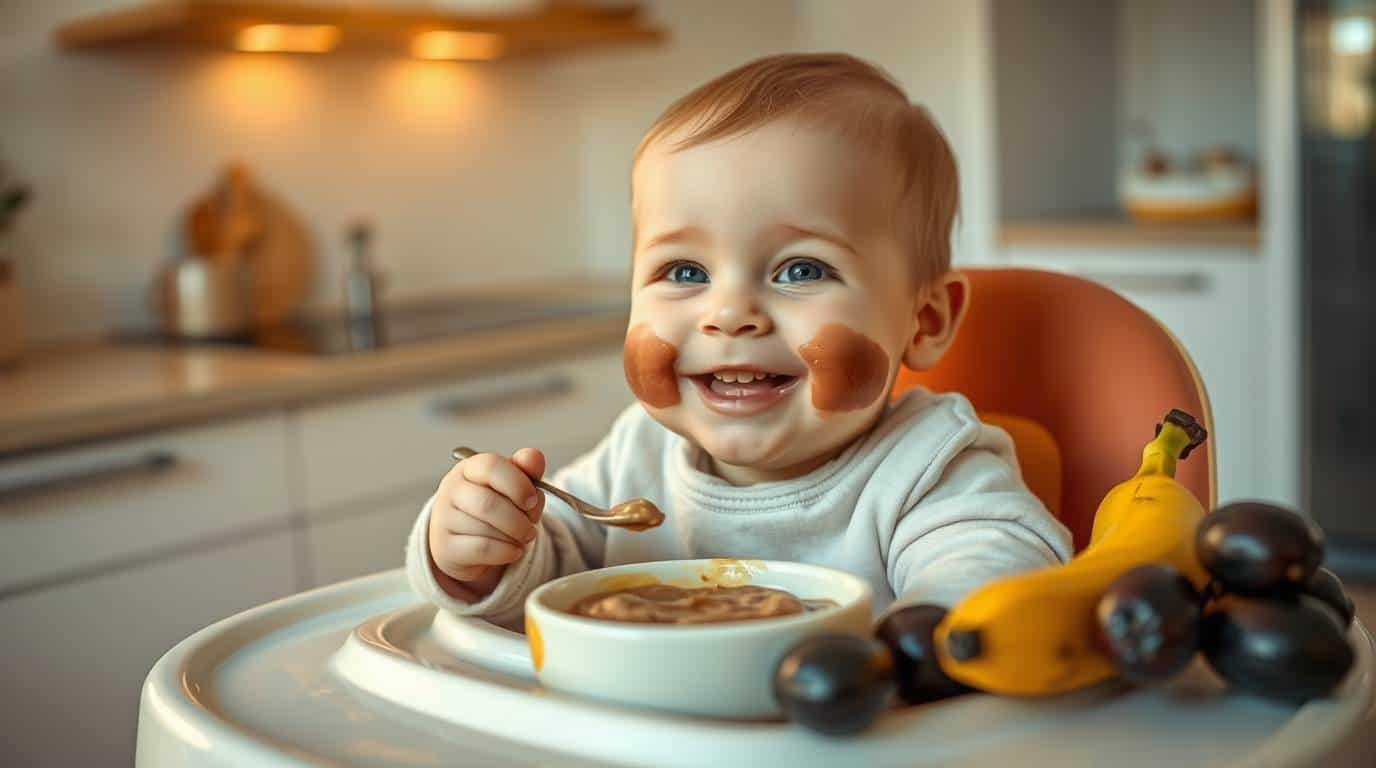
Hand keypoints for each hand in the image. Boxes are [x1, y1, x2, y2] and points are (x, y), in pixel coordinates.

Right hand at [428, 448, 545, 599]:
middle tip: (531, 529)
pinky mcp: (444, 546)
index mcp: (470, 468)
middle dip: (517, 520)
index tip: (533, 500)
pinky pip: (481, 549)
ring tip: (520, 539)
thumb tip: (534, 457)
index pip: (490, 466)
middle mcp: (451, 489)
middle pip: (487, 503)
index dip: (517, 484)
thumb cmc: (496, 508)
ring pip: (485, 529)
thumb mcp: (515, 487)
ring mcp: (444, 518)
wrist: (468, 543)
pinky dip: (505, 552)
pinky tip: (512, 551)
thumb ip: (527, 470)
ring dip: (513, 538)